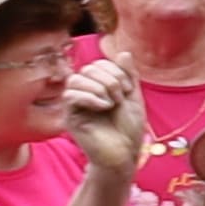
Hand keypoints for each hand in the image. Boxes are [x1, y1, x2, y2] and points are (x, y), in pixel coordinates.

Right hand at [55, 57, 146, 179]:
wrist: (124, 153)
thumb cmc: (128, 128)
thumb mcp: (133, 97)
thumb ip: (129, 75)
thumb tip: (124, 52)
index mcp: (100, 87)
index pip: (99, 64)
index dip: (117, 71)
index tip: (129, 89)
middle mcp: (85, 93)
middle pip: (88, 69)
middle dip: (110, 80)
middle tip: (120, 98)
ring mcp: (76, 105)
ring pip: (76, 80)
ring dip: (100, 88)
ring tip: (112, 104)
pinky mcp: (70, 117)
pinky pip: (70, 95)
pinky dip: (90, 97)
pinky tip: (104, 107)